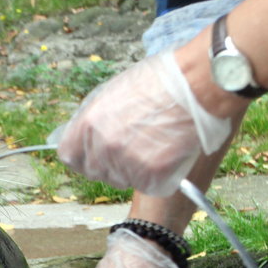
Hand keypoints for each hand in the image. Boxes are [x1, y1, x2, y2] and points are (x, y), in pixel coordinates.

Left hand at [57, 50, 230, 196]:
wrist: (198, 84)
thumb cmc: (160, 82)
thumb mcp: (114, 91)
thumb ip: (94, 118)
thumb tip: (81, 136)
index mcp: (89, 124)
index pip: (69, 156)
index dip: (83, 155)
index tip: (95, 153)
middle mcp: (103, 147)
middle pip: (95, 172)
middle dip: (109, 163)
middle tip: (133, 146)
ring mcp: (126, 164)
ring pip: (120, 180)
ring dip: (132, 170)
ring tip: (153, 145)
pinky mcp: (151, 176)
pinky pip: (145, 185)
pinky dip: (155, 176)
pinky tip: (166, 154)